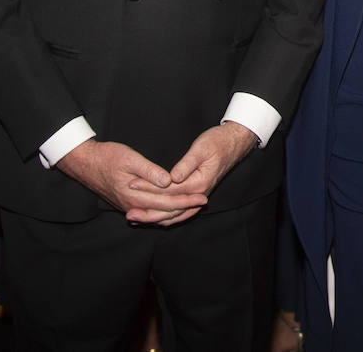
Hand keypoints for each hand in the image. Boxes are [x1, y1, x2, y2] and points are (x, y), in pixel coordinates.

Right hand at [55, 138, 207, 224]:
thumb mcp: (129, 158)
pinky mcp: (127, 204)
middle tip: (203, 202)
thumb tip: (168, 181)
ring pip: (156, 216)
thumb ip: (149, 171)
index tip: (202, 196)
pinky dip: (163, 213)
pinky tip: (172, 209)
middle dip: (185, 208)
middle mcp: (132, 206)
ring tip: (192, 206)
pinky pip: (148, 214)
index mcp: (135, 195)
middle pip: (164, 212)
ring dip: (175, 212)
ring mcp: (128, 206)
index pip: (167, 203)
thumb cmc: (107, 157)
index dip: (186, 200)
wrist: (85, 163)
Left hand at [126, 123, 257, 226]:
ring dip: (156, 219)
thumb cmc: (217, 142)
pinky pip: (181, 212)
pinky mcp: (196, 195)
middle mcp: (199, 194)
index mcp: (199, 183)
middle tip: (129, 214)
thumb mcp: (201, 148)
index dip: (149, 188)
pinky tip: (154, 217)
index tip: (132, 185)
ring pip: (176, 215)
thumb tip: (171, 178)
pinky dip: (167, 217)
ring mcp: (198, 196)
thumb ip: (186, 164)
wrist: (234, 143)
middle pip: (171, 209)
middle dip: (149, 212)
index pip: (169, 190)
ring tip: (137, 220)